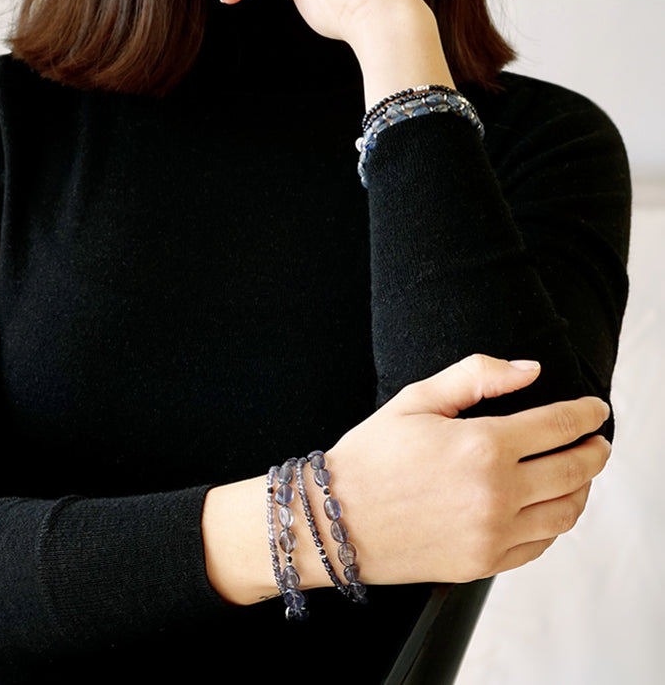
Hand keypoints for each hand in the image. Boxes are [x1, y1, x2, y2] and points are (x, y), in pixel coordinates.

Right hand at [326, 354, 611, 584]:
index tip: (596, 410)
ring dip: (582, 488)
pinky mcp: (485, 563)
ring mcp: (493, 534)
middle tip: (596, 441)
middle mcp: (496, 493)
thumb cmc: (371, 457)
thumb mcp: (416, 400)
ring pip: (567, 511)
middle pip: (575, 470)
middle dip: (595, 451)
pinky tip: (545, 506)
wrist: (336, 520)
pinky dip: (555, 522)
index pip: (559, 426)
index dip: (587, 414)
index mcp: (481, 445)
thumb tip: (529, 370)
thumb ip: (476, 376)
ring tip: (575, 473)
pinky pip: (541, 544)